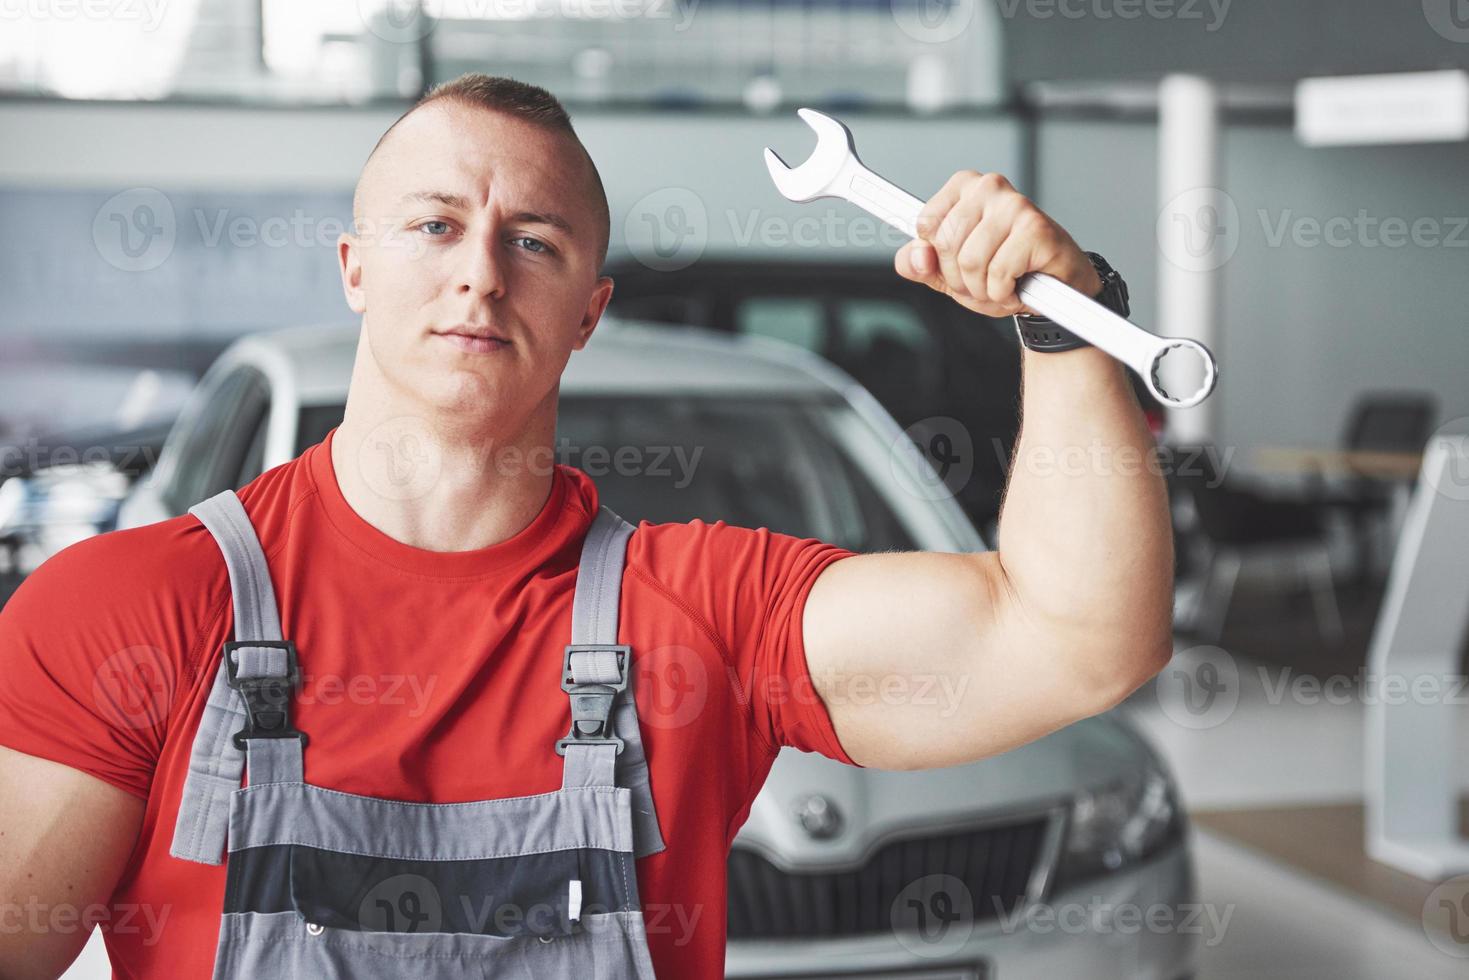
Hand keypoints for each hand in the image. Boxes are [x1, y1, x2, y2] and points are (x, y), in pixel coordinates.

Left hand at [895, 171, 1102, 317]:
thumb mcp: (949, 272)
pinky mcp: (1036, 228)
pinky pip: (997, 273)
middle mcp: (989, 187)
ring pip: (970, 261)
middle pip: (946, 244)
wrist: (1054, 291)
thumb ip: (920, 264)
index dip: (938, 257)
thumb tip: (916, 256)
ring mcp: (1014, 204)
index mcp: (964, 187)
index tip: (960, 262)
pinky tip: (1019, 285)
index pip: (926, 224)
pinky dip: (1004, 293)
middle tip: (985, 278)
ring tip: (1003, 282)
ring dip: (983, 288)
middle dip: (961, 277)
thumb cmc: (1004, 273)